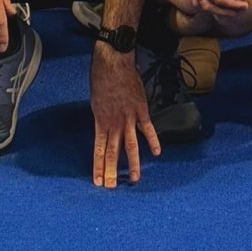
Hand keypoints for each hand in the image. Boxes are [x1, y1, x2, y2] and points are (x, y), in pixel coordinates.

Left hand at [88, 44, 159, 188]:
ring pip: (130, 145)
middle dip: (111, 171)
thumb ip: (101, 114)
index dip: (98, 166)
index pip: (98, 150)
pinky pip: (148, 129)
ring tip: (133, 179)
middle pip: (112, 152)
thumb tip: (104, 123)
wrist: (112, 62)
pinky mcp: (141, 110)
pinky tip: (156, 153)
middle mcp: (114, 123)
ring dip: (132, 163)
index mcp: (100, 121)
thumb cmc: (101, 77)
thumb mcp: (95, 99)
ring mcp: (128, 118)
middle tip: (111, 187)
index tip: (97, 181)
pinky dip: (153, 140)